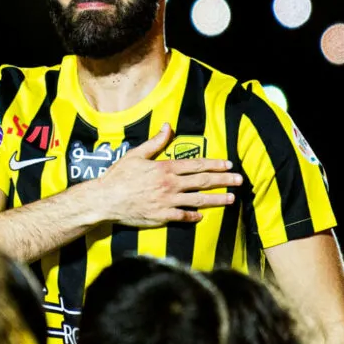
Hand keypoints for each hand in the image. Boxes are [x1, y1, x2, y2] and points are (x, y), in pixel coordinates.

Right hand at [87, 123, 242, 226]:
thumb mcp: (136, 155)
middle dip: (223, 180)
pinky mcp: (161, 217)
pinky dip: (194, 216)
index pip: (196, 165)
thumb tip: (168, 127)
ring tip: (230, 199)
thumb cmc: (118, 176)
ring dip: (217, 199)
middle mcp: (170, 185)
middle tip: (239, 181)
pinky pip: (183, 217)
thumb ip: (155, 142)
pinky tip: (202, 216)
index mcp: (165, 168)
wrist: (105, 200)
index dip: (215, 165)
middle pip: (203, 182)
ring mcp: (167, 202)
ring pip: (198, 200)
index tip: (228, 165)